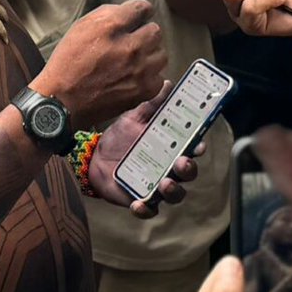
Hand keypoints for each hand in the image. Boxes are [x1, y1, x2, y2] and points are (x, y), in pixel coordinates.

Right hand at [36, 0, 164, 127]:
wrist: (64, 101)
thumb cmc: (68, 63)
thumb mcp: (81, 27)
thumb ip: (107, 14)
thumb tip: (126, 12)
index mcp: (111, 27)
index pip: (142, 8)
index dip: (140, 11)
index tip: (138, 16)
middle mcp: (129, 46)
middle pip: (155, 30)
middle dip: (144, 33)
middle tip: (132, 41)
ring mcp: (139, 70)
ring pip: (161, 54)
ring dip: (149, 55)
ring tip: (133, 60)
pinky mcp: (143, 91)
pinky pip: (159, 77)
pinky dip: (149, 77)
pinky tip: (134, 77)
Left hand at [87, 81, 203, 217]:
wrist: (93, 155)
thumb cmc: (120, 136)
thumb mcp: (135, 118)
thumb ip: (152, 105)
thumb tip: (167, 83)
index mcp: (170, 148)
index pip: (191, 149)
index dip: (197, 148)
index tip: (199, 144)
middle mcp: (167, 168)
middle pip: (187, 173)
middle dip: (188, 169)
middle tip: (182, 163)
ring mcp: (155, 185)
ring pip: (174, 193)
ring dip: (173, 191)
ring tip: (166, 184)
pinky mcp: (140, 198)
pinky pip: (148, 209)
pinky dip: (145, 209)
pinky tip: (139, 204)